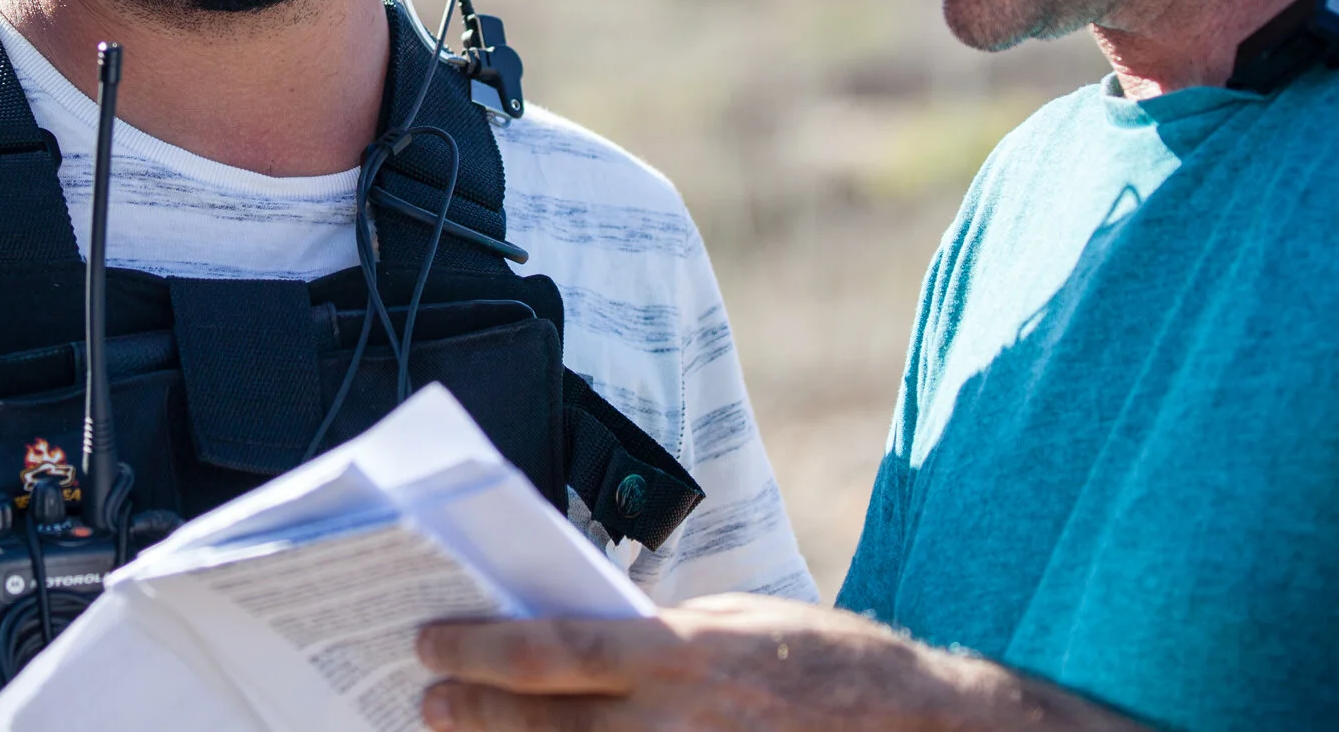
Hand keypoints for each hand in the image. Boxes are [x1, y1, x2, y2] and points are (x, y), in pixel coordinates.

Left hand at [417, 595, 1137, 730]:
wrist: (912, 725)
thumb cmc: (821, 662)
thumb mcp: (735, 618)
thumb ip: (657, 630)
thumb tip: (582, 629)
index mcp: (679, 652)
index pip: (552, 649)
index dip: (479, 649)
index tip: (431, 641)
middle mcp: (673, 721)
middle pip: (542, 722)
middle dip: (473, 712)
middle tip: (426, 700)